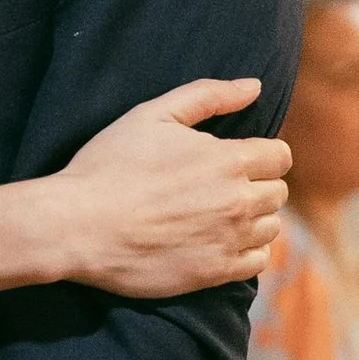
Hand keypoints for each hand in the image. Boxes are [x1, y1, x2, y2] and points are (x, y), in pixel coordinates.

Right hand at [55, 79, 288, 297]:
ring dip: (252, 221)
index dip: (262, 156)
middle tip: (219, 190)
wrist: (77, 225)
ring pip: (270, 228)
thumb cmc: (110, 165)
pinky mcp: (214, 272)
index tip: (237, 162)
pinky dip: (245, 253)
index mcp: (228, 158)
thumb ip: (209, 95)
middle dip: (256, 187)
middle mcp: (237, 200)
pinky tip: (217, 243)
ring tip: (217, 218)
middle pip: (278, 193)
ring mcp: (228, 239)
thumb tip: (255, 87)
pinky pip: (256, 262)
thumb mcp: (153, 114)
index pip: (281, 157)